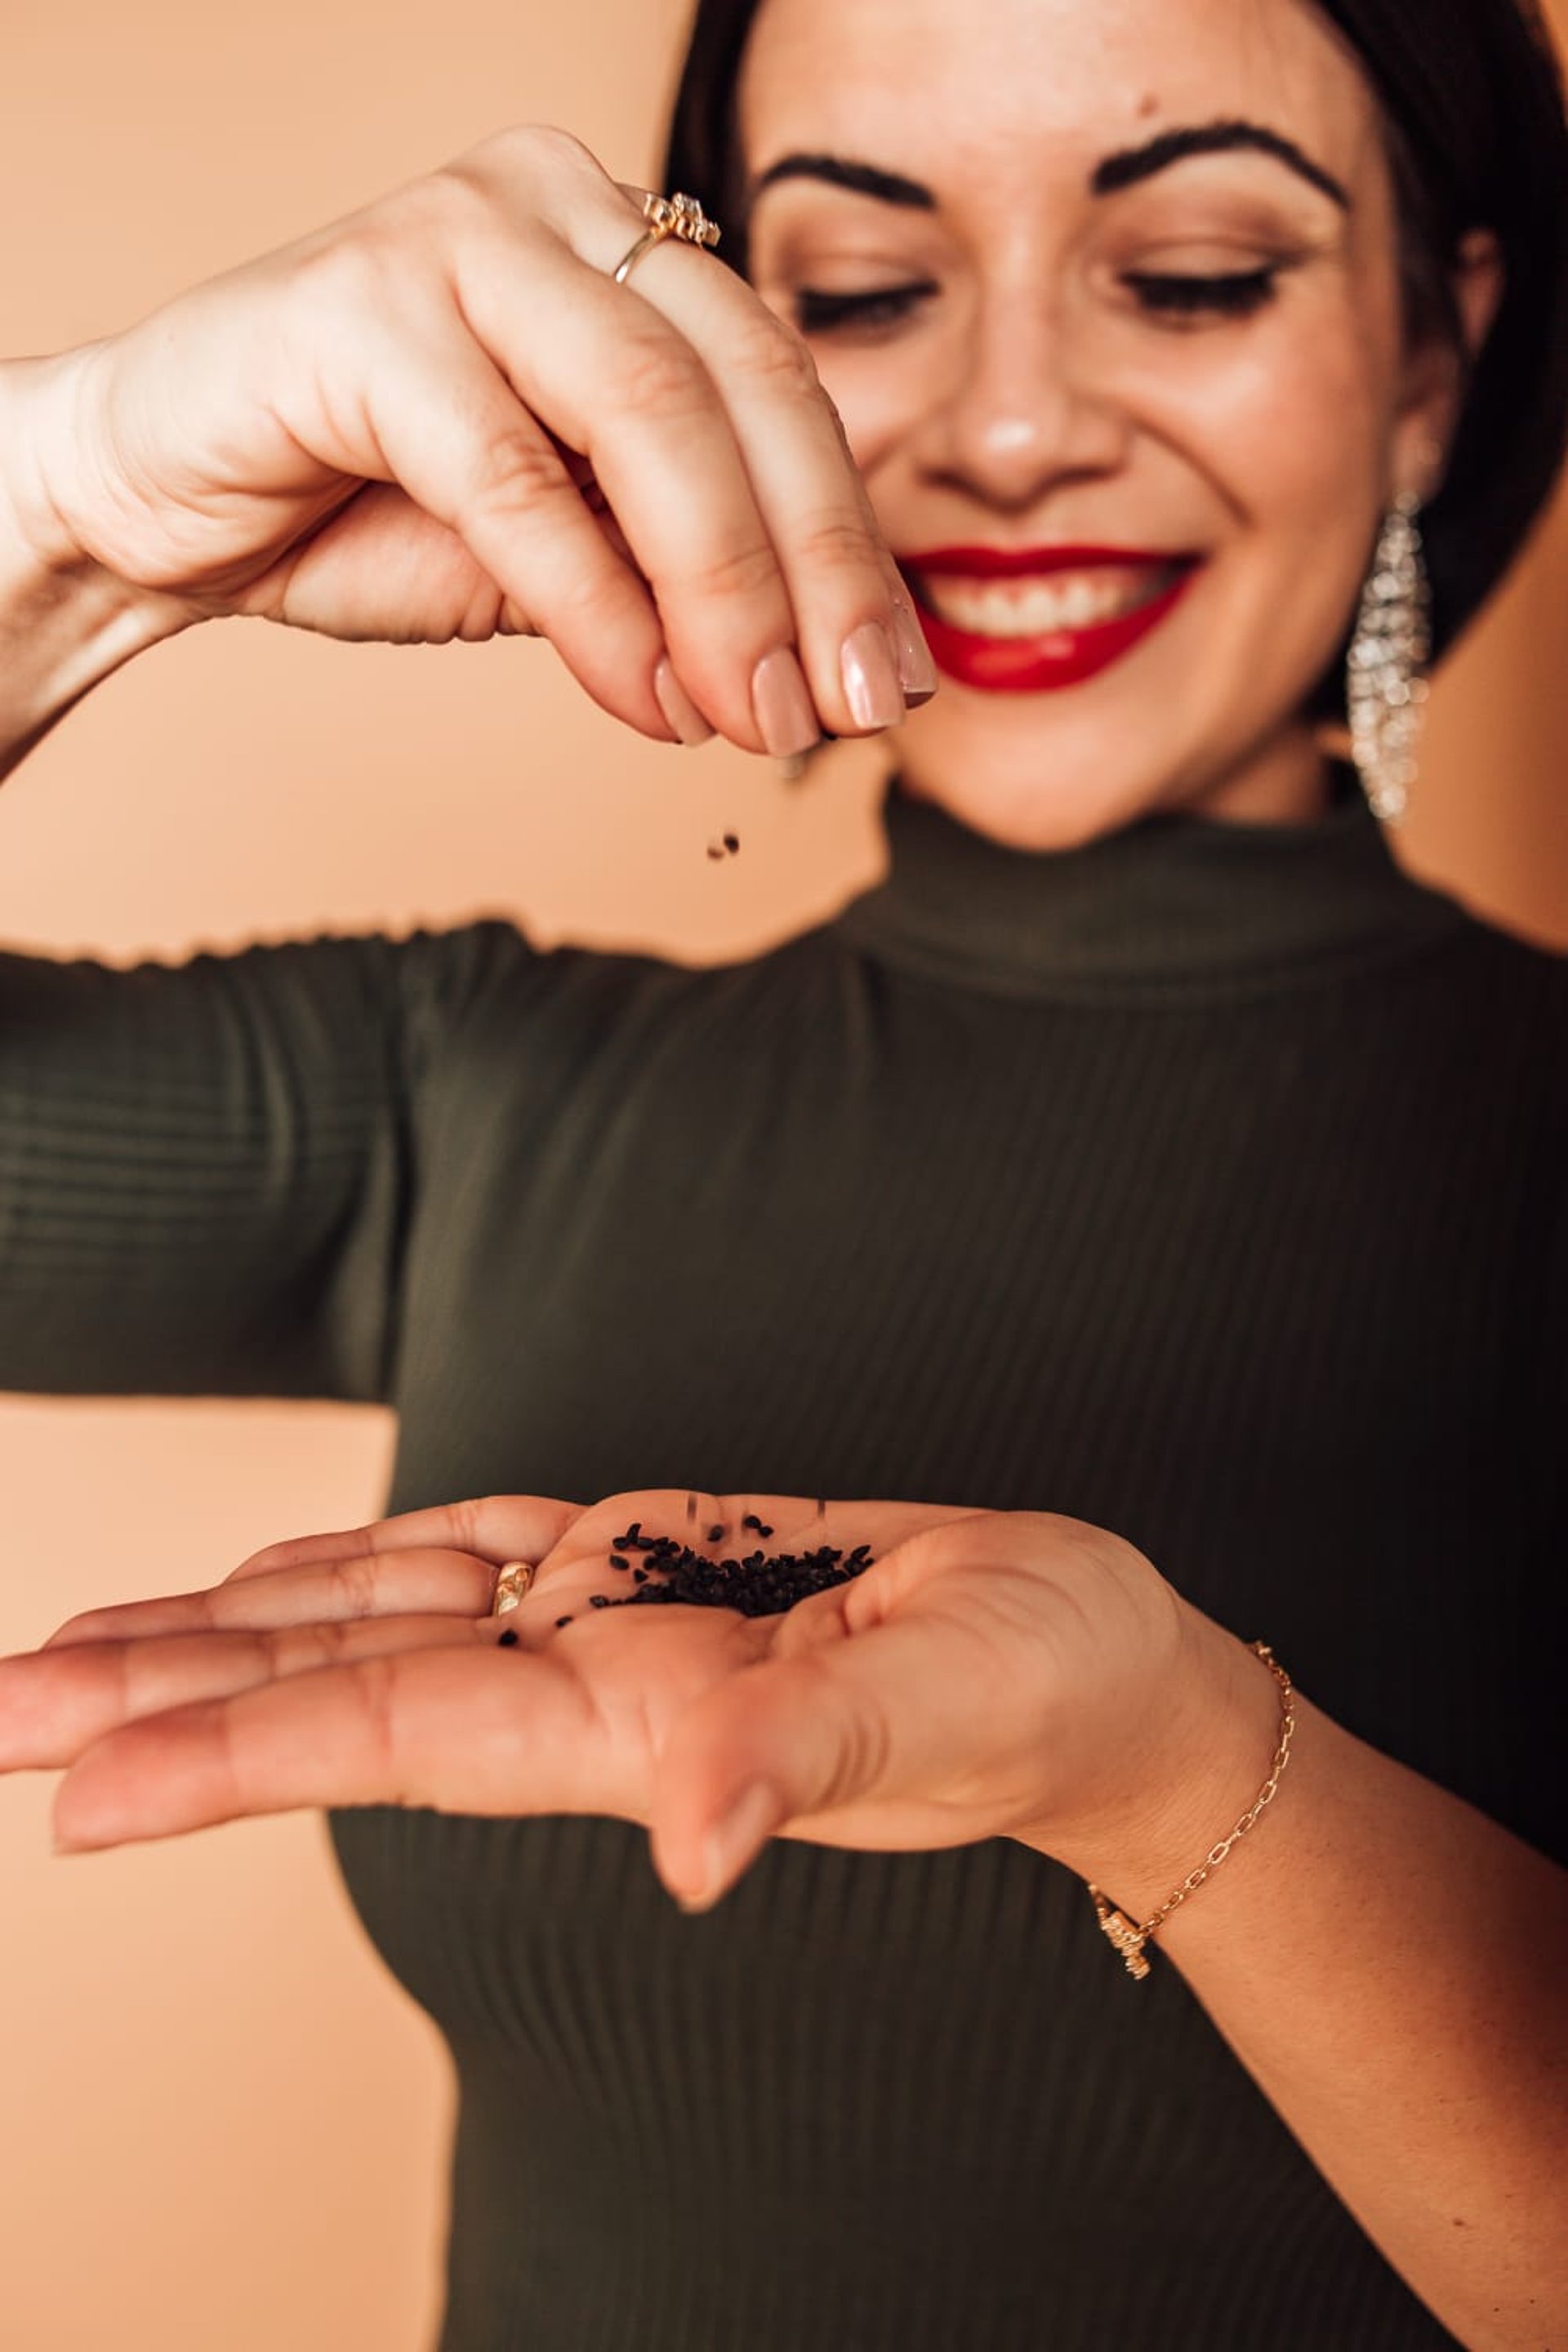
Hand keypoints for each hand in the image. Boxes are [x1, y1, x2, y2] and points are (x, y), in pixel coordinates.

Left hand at [0, 1488, 1263, 1910]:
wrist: (1094, 1665)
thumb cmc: (1045, 1691)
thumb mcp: (944, 1707)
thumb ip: (805, 1764)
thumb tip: (691, 1846)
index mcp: (637, 1720)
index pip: (391, 1736)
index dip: (229, 1752)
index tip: (69, 1782)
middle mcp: (589, 1679)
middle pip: (336, 1685)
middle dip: (160, 1700)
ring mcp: (610, 1619)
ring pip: (374, 1616)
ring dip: (223, 1632)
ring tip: (77, 1653)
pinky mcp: (648, 1557)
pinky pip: (465, 1555)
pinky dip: (353, 1563)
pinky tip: (275, 1576)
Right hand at [4, 127, 929, 747]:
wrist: (157, 503)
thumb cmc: (363, 508)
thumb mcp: (567, 544)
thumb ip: (674, 564)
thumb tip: (816, 662)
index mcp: (622, 240)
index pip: (784, 387)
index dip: (851, 540)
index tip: (892, 678)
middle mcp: (555, 204)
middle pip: (745, 388)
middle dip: (816, 570)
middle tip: (846, 709)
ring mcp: (458, 236)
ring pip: (650, 419)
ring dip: (723, 594)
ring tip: (754, 720)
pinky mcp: (361, 308)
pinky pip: (517, 478)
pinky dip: (596, 608)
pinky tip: (644, 699)